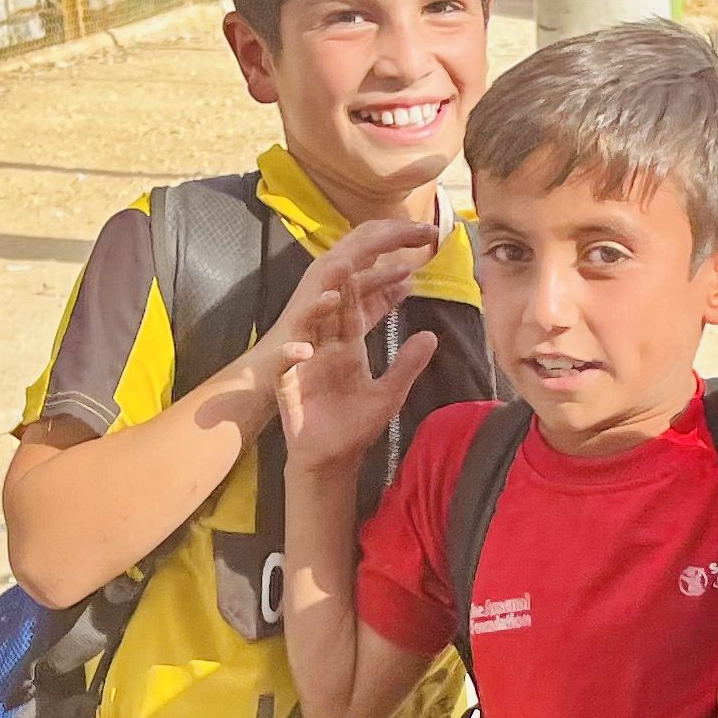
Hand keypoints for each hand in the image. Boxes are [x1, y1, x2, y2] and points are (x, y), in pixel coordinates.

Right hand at [254, 214, 445, 450]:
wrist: (329, 459)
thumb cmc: (354, 426)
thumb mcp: (388, 393)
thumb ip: (407, 364)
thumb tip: (430, 334)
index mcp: (346, 345)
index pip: (356, 307)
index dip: (370, 285)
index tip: (385, 259)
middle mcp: (324, 347)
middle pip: (331, 310)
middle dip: (341, 285)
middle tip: (353, 258)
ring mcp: (305, 365)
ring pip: (307, 330)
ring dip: (316, 313)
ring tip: (331, 297)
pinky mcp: (289, 387)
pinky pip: (287, 368)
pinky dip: (292, 358)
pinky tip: (302, 350)